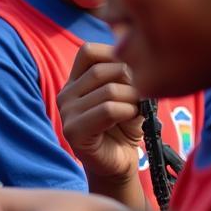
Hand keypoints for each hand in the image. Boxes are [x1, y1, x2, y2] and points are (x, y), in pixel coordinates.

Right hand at [59, 43, 145, 201]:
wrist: (119, 164)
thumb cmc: (124, 127)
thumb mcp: (127, 94)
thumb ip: (127, 73)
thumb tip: (136, 46)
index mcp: (74, 82)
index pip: (89, 51)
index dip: (114, 54)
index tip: (134, 72)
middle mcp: (65, 94)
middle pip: (103, 70)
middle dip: (132, 80)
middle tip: (144, 96)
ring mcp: (66, 113)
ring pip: (109, 91)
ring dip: (133, 100)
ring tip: (138, 110)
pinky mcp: (74, 131)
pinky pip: (108, 110)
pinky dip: (128, 112)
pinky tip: (133, 119)